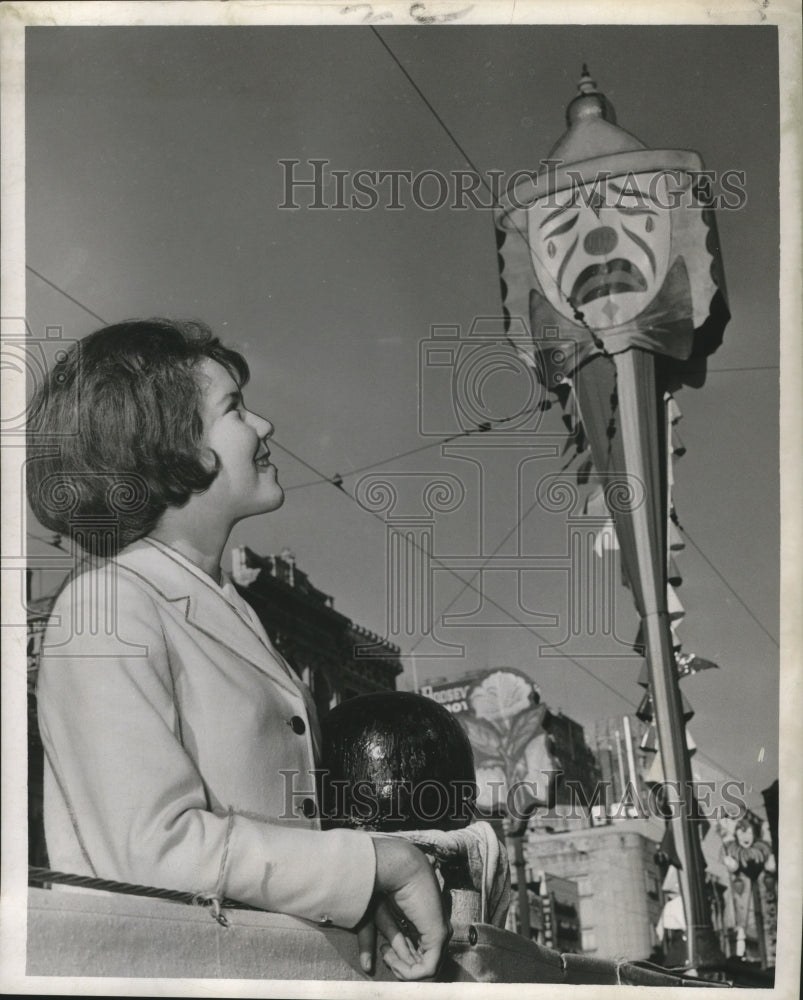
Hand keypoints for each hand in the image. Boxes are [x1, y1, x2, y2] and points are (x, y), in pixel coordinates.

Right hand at [357, 836, 449, 980]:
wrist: (397, 868)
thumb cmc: (385, 888)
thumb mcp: (377, 920)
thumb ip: (373, 942)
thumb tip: (367, 967)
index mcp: (424, 921)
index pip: (417, 951)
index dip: (399, 958)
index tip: (384, 951)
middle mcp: (434, 927)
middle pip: (421, 960)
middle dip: (401, 965)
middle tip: (384, 953)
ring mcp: (439, 931)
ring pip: (425, 968)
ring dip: (402, 969)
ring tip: (387, 953)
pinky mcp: (438, 934)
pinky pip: (428, 968)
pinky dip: (409, 972)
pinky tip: (394, 960)